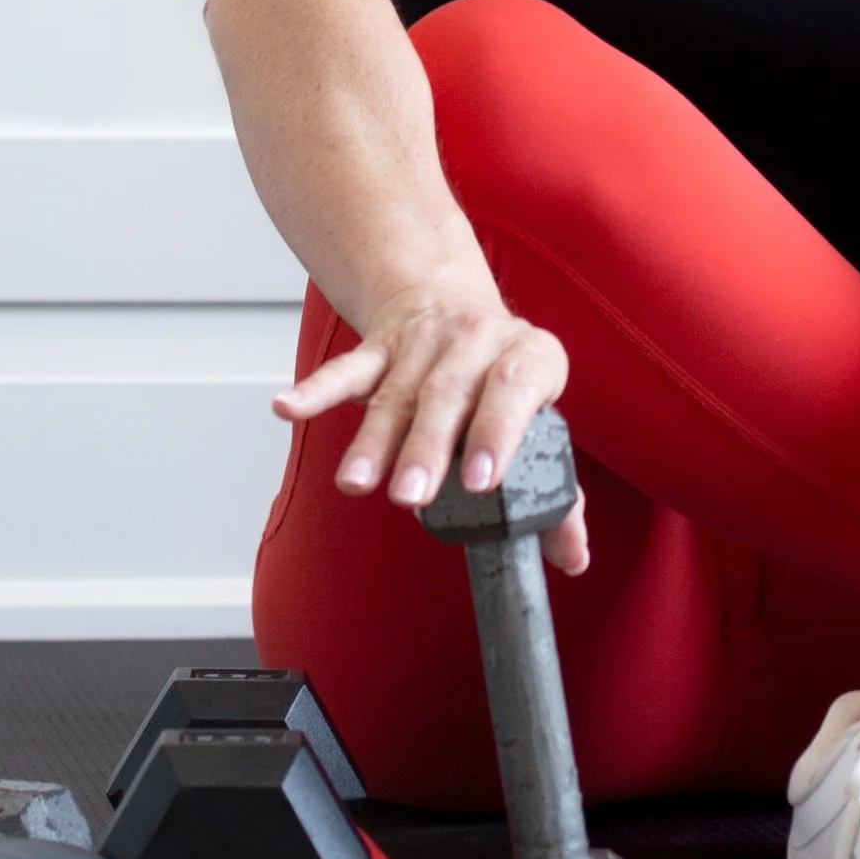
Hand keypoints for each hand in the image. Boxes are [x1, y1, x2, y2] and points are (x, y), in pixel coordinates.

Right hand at [273, 266, 588, 574]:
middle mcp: (477, 341)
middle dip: (427, 448)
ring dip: (374, 440)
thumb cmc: (503, 377)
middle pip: (447, 396)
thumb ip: (559, 493)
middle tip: (411, 496)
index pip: (516, 388)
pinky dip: (316, 390)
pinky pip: (347, 368)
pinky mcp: (380, 347)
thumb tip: (571, 557)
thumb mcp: (541, 418)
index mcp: (529, 357)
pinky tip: (288, 408)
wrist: (454, 301)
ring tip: (357, 483)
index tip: (482, 479)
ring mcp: (425, 342)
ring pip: (396, 393)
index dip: (499, 430)